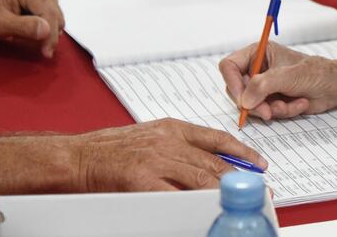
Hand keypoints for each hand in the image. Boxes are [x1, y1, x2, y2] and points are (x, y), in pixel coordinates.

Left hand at [0, 0, 64, 57]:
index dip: (50, 34)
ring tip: (31, 38)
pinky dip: (46, 24)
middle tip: (43, 51)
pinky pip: (52, 11)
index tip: (47, 52)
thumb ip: (24, 27)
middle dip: (50, 34)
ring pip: (56, 13)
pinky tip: (33, 29)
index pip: (48, 12)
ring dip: (48, 29)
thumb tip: (47, 30)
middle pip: (55, 12)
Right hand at [70, 119, 267, 191]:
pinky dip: (193, 204)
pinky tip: (206, 209)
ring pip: (200, 178)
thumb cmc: (110, 149)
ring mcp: (157, 161)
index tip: (259, 162)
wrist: (77, 157)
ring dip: (223, 192)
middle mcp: (169, 142)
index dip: (243, 151)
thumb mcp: (152, 135)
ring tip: (239, 201)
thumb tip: (208, 162)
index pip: (217, 138)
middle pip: (213, 162)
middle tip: (256, 189)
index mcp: (173, 128)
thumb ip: (179, 145)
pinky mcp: (143, 181)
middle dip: (238, 177)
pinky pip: (176, 196)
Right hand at [219, 41, 336, 119]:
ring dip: (271, 109)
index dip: (233, 84)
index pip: (229, 66)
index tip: (243, 100)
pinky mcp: (270, 100)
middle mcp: (257, 68)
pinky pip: (264, 113)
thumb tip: (244, 100)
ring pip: (250, 105)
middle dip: (254, 104)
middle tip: (269, 112)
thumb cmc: (317, 73)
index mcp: (258, 52)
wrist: (336, 86)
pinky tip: (298, 104)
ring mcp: (263, 86)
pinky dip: (281, 113)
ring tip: (291, 103)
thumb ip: (265, 85)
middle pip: (236, 90)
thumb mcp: (290, 76)